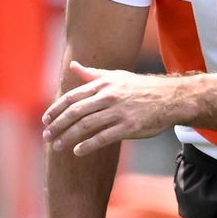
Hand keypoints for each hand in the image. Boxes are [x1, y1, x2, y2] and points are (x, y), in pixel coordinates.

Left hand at [43, 61, 189, 154]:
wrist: (171, 98)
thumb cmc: (142, 88)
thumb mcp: (117, 76)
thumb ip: (93, 74)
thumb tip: (73, 65)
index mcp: (103, 84)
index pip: (72, 97)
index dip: (56, 109)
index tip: (45, 120)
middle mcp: (108, 97)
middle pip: (75, 112)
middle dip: (57, 125)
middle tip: (47, 136)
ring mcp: (119, 112)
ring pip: (85, 126)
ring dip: (68, 137)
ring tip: (57, 146)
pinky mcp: (129, 127)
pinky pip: (103, 138)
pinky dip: (87, 145)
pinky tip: (77, 151)